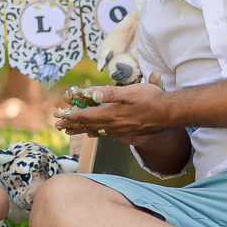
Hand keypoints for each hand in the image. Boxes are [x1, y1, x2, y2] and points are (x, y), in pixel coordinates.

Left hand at [53, 72, 169, 137]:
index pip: (85, 115)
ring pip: (95, 131)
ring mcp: (119, 131)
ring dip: (80, 130)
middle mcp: (112, 125)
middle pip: (87, 125)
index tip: (59, 114)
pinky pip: (105, 134)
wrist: (169, 114)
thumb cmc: (151, 99)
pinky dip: (94, 133)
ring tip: (69, 131)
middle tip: (58, 126)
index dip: (71, 114)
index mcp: (111, 114)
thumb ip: (109, 94)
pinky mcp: (126, 132)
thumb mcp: (129, 92)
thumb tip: (90, 95)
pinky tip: (92, 133)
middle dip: (71, 124)